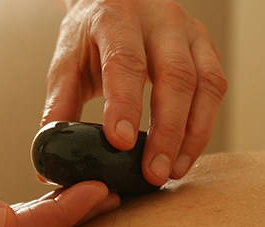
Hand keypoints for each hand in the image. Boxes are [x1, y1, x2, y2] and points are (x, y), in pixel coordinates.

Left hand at [43, 0, 227, 185]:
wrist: (116, 2)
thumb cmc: (90, 36)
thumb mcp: (67, 64)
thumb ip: (60, 106)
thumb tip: (49, 154)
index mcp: (115, 18)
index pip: (125, 60)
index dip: (125, 103)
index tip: (121, 143)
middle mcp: (159, 19)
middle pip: (174, 74)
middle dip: (167, 131)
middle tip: (154, 172)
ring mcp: (188, 31)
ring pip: (205, 83)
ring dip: (193, 133)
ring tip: (174, 170)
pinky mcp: (205, 47)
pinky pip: (216, 87)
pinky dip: (204, 124)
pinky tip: (188, 151)